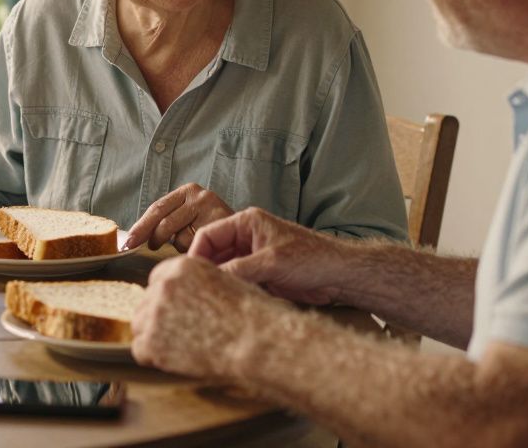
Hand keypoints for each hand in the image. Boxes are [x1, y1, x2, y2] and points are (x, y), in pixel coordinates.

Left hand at [124, 183, 233, 251]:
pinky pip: (194, 246)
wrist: (250, 235)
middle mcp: (200, 196)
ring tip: (194, 245)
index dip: (140, 227)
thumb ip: (165, 223)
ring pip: (178, 238)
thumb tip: (130, 239)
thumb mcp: (187, 218)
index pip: (157, 209)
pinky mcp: (219, 225)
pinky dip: (192, 252)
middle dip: (154, 240)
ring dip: (180, 248)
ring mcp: (211, 209)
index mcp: (188, 191)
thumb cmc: (211, 229)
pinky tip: (203, 249)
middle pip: (164, 223)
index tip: (127, 244)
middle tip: (151, 250)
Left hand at [131, 256, 290, 378]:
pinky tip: (176, 360)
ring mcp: (155, 313)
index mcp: (182, 266)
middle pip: (146, 302)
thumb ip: (197, 286)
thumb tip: (185, 300)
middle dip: (161, 318)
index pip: (158, 280)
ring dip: (155, 337)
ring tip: (182, 347)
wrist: (258, 342)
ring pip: (140, 325)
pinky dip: (154, 358)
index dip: (169, 299)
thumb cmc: (253, 316)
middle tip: (183, 334)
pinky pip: (139, 350)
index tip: (180, 312)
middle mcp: (164, 285)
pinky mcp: (152, 342)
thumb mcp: (225, 282)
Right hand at [190, 207, 347, 305]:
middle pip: (212, 253)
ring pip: (222, 269)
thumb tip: (208, 279)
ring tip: (205, 299)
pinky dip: (228, 291)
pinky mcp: (259, 274)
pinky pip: (235, 281)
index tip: (188, 275)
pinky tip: (223, 303)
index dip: (195, 254)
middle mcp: (246, 238)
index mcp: (247, 223)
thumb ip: (239, 269)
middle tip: (193, 291)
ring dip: (216, 283)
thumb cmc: (312, 259)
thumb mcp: (271, 263)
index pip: (208, 234)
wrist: (339, 275)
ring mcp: (252, 257)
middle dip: (203, 270)